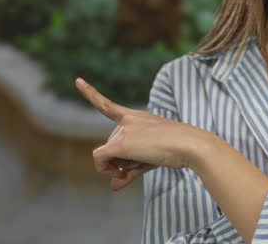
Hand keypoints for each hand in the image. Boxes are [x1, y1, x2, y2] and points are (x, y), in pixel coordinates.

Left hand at [75, 78, 206, 190]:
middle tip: (141, 166)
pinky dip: (105, 169)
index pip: (108, 106)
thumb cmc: (175, 151)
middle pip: (109, 147)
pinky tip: (122, 173)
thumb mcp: (149, 161)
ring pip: (106, 155)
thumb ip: (128, 172)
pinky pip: (100, 159)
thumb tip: (113, 186)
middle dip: (120, 162)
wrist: (189, 145)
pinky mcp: (121, 143)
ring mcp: (124, 130)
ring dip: (120, 166)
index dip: (91, 93)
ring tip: (145, 163)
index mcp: (136, 117)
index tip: (77, 80)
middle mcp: (128, 120)